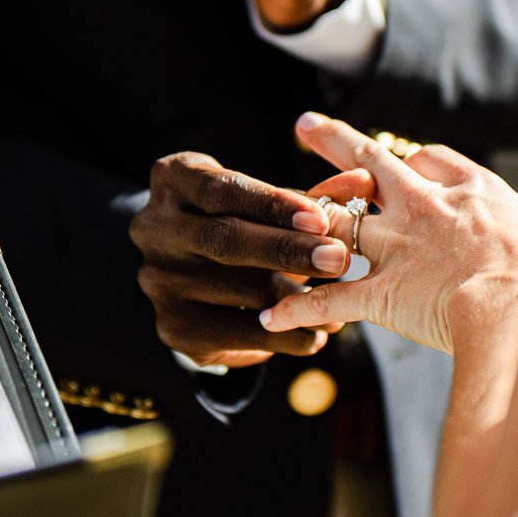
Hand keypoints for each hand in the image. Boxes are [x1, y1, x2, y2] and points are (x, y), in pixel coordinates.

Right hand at [130, 151, 350, 367]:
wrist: (199, 273)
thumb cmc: (245, 221)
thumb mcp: (270, 200)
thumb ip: (315, 195)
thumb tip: (364, 183)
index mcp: (173, 179)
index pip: (221, 190)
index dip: (273, 205)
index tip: (320, 219)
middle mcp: (153, 228)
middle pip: (224, 240)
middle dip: (287, 251)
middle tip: (339, 260)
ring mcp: (157, 280)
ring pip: (235, 291)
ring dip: (296, 298)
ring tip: (342, 302)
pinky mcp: (172, 327)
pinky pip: (235, 334)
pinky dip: (282, 337)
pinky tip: (316, 335)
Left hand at [260, 114, 517, 354]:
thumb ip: (512, 224)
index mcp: (466, 190)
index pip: (427, 158)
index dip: (406, 158)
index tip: (397, 159)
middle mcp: (421, 208)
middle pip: (369, 163)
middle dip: (336, 142)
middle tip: (307, 125)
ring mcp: (396, 248)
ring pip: (335, 220)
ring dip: (301, 218)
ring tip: (272, 216)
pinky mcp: (381, 293)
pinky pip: (329, 299)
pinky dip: (299, 309)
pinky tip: (272, 316)